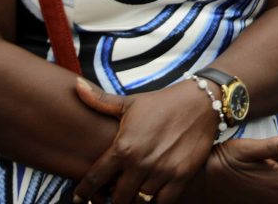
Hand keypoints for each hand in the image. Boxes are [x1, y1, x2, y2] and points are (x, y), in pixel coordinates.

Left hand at [71, 77, 219, 203]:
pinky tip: (150, 196)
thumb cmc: (162, 103)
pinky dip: (154, 203)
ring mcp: (162, 171)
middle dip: (111, 199)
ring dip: (133, 201)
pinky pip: (162, 203)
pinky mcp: (181, 177)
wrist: (201, 101)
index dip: (83, 193)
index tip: (77, 199)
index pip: (95, 179)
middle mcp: (140, 162)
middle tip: (110, 196)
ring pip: (139, 202)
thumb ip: (99, 100)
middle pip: (117, 198)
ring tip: (130, 196)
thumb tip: (75, 85)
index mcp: (124, 146)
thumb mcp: (130, 103)